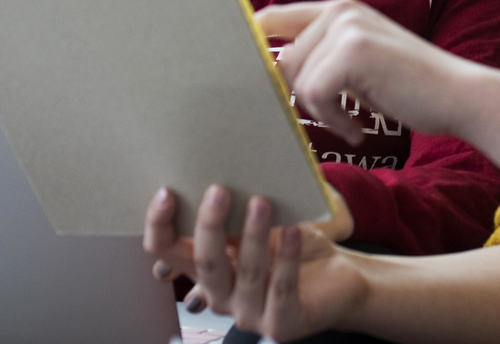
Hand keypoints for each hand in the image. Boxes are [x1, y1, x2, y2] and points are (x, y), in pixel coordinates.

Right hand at [144, 187, 362, 340]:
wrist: (339, 280)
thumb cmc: (293, 247)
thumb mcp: (259, 226)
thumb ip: (235, 213)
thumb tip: (218, 173)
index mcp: (208, 270)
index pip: (167, 251)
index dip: (160, 225)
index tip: (167, 192)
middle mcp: (222, 296)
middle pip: (206, 263)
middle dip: (210, 226)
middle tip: (219, 191)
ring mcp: (251, 315)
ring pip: (247, 274)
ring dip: (253, 235)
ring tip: (261, 202)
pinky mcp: (282, 326)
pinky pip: (283, 289)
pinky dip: (288, 258)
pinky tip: (293, 230)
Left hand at [257, 0, 477, 147]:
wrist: (458, 96)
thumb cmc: (409, 89)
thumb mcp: (360, 64)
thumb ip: (324, 59)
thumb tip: (270, 74)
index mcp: (339, 9)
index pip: (273, 16)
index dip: (248, 40)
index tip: (235, 66)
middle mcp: (339, 10)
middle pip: (282, 60)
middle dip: (298, 97)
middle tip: (332, 119)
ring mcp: (346, 26)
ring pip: (297, 80)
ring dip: (321, 113)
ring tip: (351, 124)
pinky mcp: (352, 50)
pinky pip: (314, 94)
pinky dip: (334, 120)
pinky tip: (358, 129)